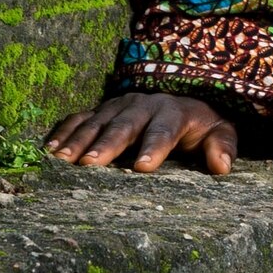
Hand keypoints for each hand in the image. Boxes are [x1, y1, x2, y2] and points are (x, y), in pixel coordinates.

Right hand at [44, 91, 237, 174]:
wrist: (181, 104)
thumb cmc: (201, 127)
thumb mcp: (220, 132)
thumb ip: (223, 146)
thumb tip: (222, 166)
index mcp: (174, 112)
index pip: (164, 131)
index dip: (153, 148)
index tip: (142, 168)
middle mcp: (143, 105)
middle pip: (124, 125)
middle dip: (107, 144)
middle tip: (90, 165)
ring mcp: (118, 105)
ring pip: (97, 122)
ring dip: (78, 140)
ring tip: (62, 161)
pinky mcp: (101, 110)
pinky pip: (79, 119)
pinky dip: (63, 133)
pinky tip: (49, 150)